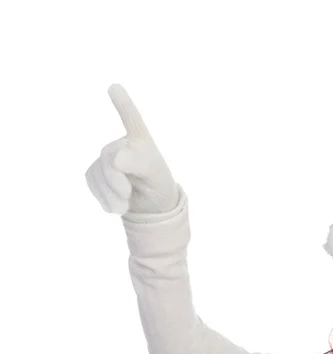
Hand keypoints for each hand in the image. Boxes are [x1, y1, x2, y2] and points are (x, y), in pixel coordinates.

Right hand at [85, 83, 178, 214]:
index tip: (115, 87)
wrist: (150, 206)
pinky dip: (104, 198)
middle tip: (127, 194)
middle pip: (109, 158)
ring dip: (111, 195)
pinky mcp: (95, 172)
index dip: (123, 104)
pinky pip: (92, 183)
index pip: (132, 120)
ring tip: (125, 203)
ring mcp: (105, 158)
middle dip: (116, 180)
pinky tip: (116, 204)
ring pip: (98, 174)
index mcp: (141, 141)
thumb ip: (138, 163)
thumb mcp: (156, 176)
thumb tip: (115, 159)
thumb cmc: (158, 185)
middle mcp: (121, 145)